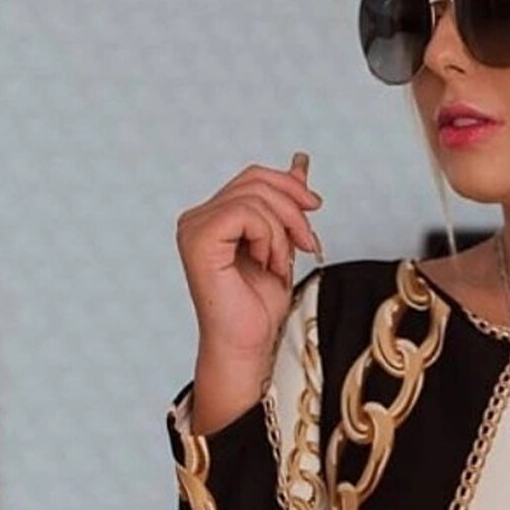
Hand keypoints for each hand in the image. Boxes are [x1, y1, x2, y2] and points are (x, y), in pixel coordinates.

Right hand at [176, 150, 324, 364]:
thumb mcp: (282, 243)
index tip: (315, 208)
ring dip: (283, 232)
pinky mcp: (199, 240)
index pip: (253, 177)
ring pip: (255, 197)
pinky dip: (269, 238)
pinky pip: (245, 213)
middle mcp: (197, 219)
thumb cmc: (258, 307)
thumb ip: (284, 204)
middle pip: (256, 181)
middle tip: (307, 243)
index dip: (290, 186)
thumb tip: (300, 164)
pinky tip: (266, 264)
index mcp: (213, 217)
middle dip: (293, 209)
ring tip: (280, 264)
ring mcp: (194, 228)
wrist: (248, 345)